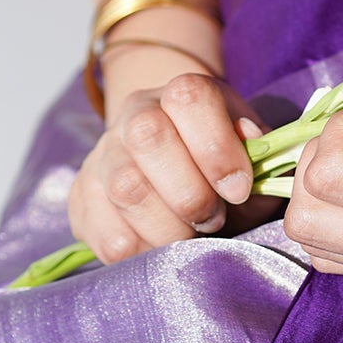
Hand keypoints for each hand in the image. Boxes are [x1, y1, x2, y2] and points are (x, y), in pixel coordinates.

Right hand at [69, 72, 271, 263]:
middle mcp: (135, 113)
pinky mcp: (82, 196)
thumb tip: (254, 158)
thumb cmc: (222, 157)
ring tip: (190, 236)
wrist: (174, 155)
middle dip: (190, 193)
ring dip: (167, 227)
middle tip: (214, 218)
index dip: (217, 149)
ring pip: (125, 188)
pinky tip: (160, 247)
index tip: (239, 189)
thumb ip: (260, 154)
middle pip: (148, 138)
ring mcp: (102, 154)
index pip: (190, 100)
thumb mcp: (250, 147)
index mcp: (182, 93)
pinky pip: (102, 229)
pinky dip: (139, 249)